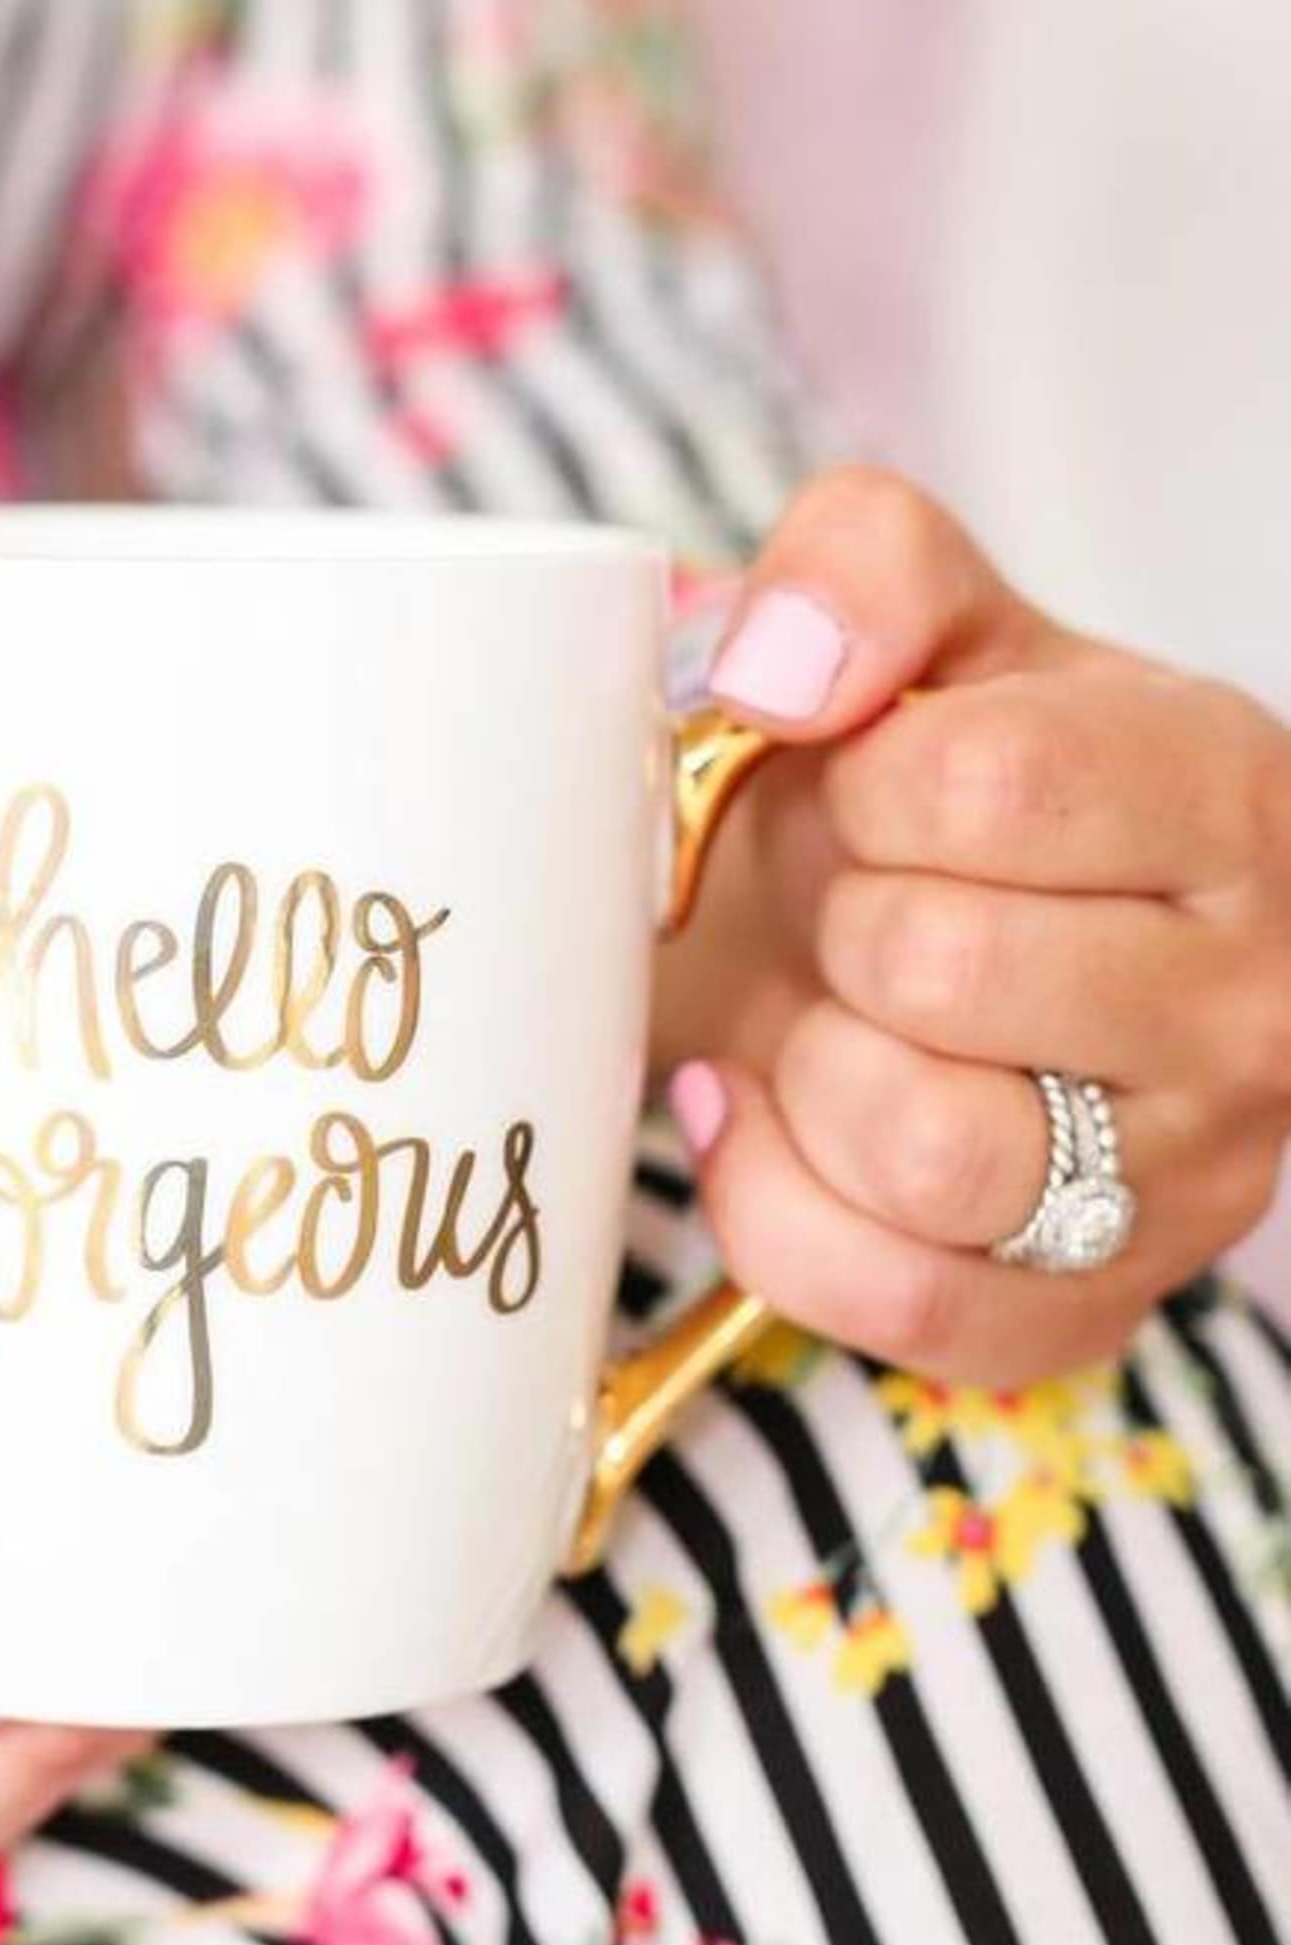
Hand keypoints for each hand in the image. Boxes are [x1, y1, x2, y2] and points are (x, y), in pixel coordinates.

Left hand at [656, 467, 1290, 1381]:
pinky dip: (779, 1205)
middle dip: (834, 925)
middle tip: (853, 911)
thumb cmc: (930, 798)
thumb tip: (778, 666)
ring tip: (834, 1019)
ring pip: (925, 1149)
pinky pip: (893, 1295)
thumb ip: (860, 565)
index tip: (867, 787)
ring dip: (813, 1071)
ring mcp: (1182, 1180)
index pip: (990, 785)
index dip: (860, 782)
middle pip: (935, 967)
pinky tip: (773, 1118)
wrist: (923, 955)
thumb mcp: (924, 633)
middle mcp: (1245, 998)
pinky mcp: (1081, 1307)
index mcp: (1218, 795)